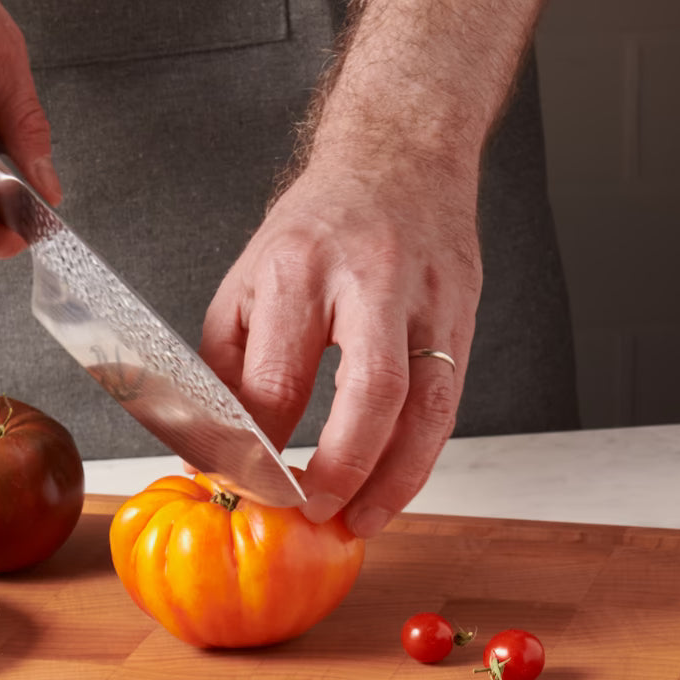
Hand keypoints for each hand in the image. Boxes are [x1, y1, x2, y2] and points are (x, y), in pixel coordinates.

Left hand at [201, 0, 590, 536]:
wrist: (398, 156)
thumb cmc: (314, 227)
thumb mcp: (246, 283)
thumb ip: (229, 368)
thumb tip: (215, 452)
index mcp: (299, 270)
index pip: (279, 379)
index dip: (261, 447)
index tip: (247, 484)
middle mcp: (369, 282)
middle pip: (370, 394)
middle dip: (343, 469)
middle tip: (314, 514)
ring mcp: (427, 299)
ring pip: (427, 408)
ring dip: (397, 480)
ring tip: (361, 522)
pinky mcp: (463, 314)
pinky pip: (450, 401)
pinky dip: (423, 455)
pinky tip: (395, 486)